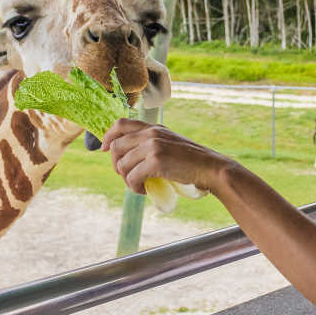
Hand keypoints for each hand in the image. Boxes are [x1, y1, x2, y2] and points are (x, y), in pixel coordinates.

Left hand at [101, 118, 234, 194]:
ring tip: (139, 185)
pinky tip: (145, 190)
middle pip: (116, 147)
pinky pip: (132, 177)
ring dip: (126, 180)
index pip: (120, 124)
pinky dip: (135, 187)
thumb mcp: (170, 144)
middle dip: (116, 165)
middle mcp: (151, 133)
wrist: (210, 167)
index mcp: (154, 127)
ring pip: (122, 165)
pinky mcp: (156, 161)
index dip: (107, 137)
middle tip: (127, 176)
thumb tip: (128, 157)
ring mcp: (153, 146)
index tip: (104, 150)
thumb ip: (151, 144)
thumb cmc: (191, 161)